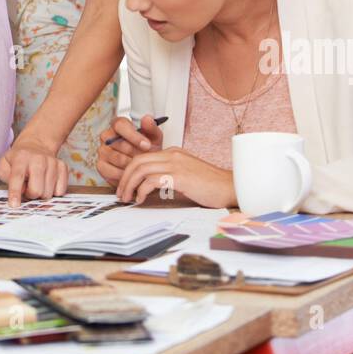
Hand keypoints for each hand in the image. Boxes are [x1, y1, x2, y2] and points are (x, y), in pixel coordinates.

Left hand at [0, 137, 68, 207]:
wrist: (36, 145)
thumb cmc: (18, 160)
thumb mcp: (4, 164)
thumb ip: (6, 177)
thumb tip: (19, 190)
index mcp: (21, 158)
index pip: (17, 177)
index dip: (15, 192)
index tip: (14, 205)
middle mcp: (38, 159)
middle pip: (36, 190)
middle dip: (30, 195)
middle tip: (28, 188)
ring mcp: (52, 162)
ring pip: (48, 193)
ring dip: (41, 194)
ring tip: (37, 184)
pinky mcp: (63, 166)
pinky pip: (61, 191)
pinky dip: (53, 192)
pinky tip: (48, 183)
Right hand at [97, 115, 162, 186]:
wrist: (144, 167)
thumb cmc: (147, 150)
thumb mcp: (154, 138)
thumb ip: (151, 128)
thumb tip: (147, 118)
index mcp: (118, 125)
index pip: (120, 125)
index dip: (134, 136)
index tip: (147, 145)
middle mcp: (107, 136)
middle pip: (120, 144)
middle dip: (136, 153)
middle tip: (146, 158)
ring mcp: (102, 150)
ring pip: (117, 158)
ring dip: (132, 164)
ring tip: (141, 165)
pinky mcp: (100, 165)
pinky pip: (112, 171)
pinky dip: (124, 174)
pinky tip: (132, 172)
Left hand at [115, 146, 235, 208]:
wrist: (231, 187)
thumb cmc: (211, 187)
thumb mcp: (187, 177)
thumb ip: (170, 177)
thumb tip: (149, 188)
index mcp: (173, 153)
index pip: (142, 157)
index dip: (129, 172)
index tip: (125, 187)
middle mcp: (173, 155)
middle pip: (137, 161)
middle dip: (124, 178)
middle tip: (120, 194)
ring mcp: (176, 164)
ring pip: (141, 169)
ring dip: (129, 184)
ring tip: (127, 198)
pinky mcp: (180, 176)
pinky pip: (151, 180)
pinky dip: (141, 190)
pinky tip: (141, 199)